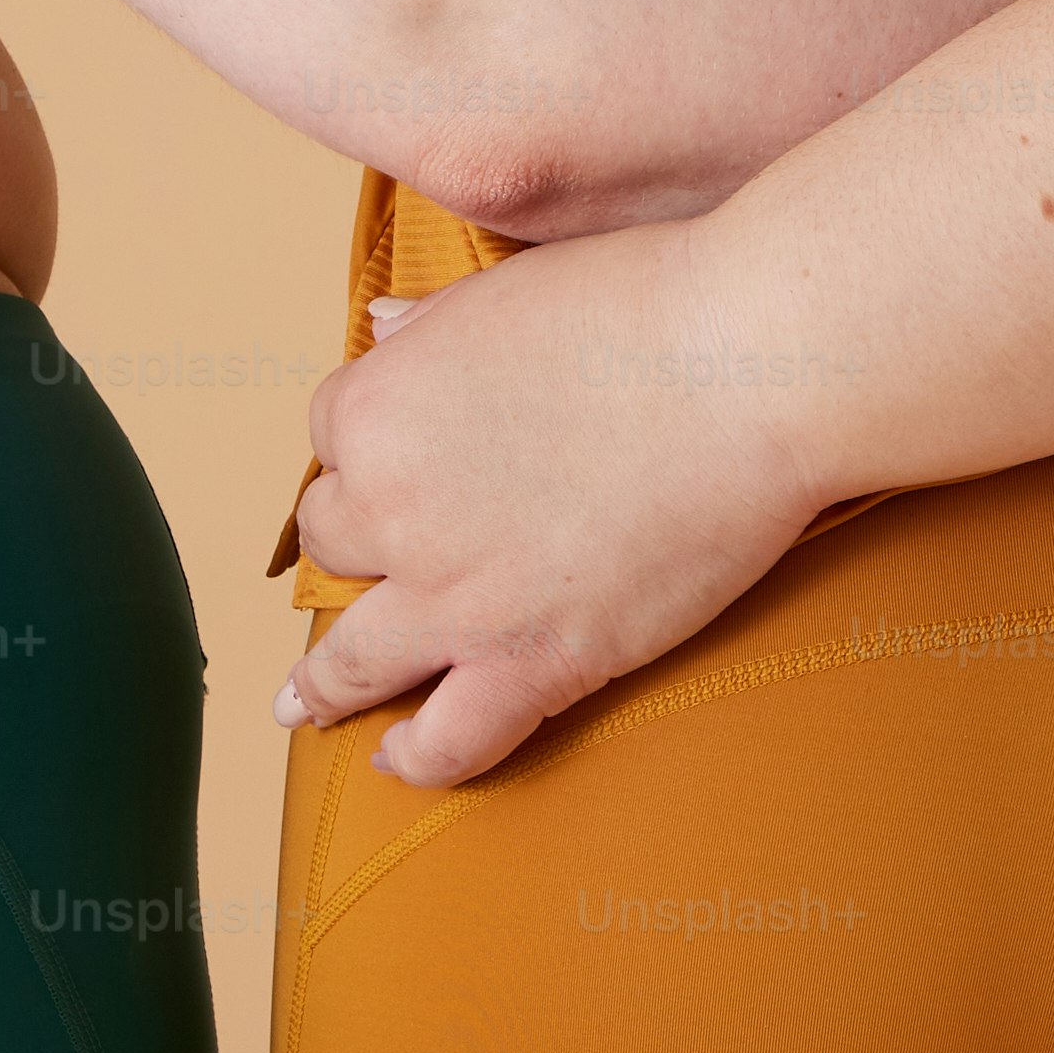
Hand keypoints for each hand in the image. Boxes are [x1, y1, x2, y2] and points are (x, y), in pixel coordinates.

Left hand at [275, 224, 831, 786]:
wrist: (748, 373)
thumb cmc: (645, 308)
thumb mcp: (508, 290)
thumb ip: (431, 323)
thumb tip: (380, 327)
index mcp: (377, 407)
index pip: (334, 438)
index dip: (376, 446)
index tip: (415, 455)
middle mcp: (392, 508)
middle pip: (336, 542)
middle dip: (364, 543)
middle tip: (394, 556)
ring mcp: (457, 597)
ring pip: (355, 659)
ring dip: (326, 685)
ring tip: (305, 706)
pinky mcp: (535, 661)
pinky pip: (451, 738)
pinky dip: (418, 758)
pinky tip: (398, 761)